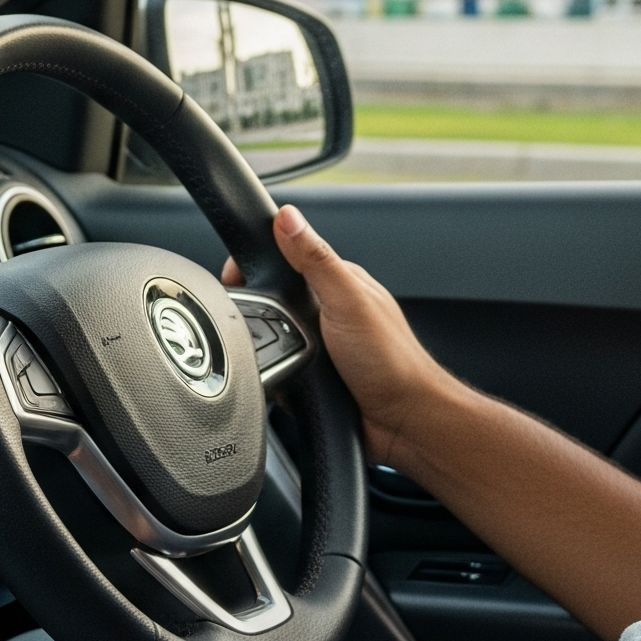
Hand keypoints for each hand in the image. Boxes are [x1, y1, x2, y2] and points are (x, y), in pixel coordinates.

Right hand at [224, 204, 450, 470]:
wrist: (406, 423)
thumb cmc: (392, 361)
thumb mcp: (348, 300)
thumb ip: (316, 259)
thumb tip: (288, 216)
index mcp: (337, 282)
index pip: (285, 259)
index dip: (257, 265)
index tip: (235, 276)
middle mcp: (328, 311)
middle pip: (271, 301)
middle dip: (259, 315)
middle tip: (265, 329)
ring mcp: (321, 345)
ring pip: (271, 338)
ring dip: (267, 350)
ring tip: (283, 361)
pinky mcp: (314, 376)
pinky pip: (278, 370)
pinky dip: (275, 376)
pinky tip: (285, 383)